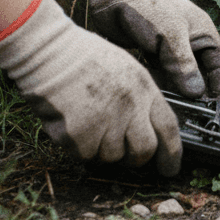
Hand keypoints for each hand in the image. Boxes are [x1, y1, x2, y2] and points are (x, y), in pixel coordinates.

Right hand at [0, 0, 181, 174]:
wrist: (47, 50)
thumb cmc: (83, 56)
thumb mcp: (126, 67)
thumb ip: (141, 97)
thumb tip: (149, 128)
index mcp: (144, 87)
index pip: (169, 128)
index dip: (172, 153)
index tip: (170, 168)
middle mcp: (130, 106)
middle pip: (144, 151)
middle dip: (135, 159)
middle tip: (124, 155)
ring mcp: (106, 120)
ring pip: (112, 156)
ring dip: (101, 149)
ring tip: (87, 122)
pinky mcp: (81, 134)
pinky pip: (85, 155)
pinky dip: (78, 146)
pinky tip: (71, 122)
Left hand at [60, 0, 219, 103]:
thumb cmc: (148, 3)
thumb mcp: (170, 35)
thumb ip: (183, 65)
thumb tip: (197, 94)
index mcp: (203, 35)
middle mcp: (190, 43)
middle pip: (200, 77)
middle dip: (200, 100)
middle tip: (197, 124)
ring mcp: (170, 49)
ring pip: (178, 79)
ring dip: (178, 97)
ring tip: (177, 119)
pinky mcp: (150, 52)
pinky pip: (160, 76)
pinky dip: (161, 89)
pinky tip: (157, 105)